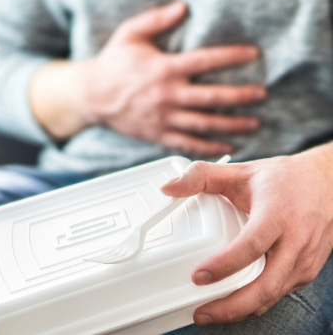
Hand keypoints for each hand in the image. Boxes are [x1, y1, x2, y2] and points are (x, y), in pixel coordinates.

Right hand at [31, 2, 265, 155]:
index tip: (253, 55)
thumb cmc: (113, 63)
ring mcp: (163, 117)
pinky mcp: (158, 134)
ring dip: (231, 125)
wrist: (92, 95)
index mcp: (163, 69)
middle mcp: (166, 95)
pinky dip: (209, 147)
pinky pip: (187, 144)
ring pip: (204, 124)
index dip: (231, 57)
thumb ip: (156, 19)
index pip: (205, 61)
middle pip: (211, 97)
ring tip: (254, 123)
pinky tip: (227, 146)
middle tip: (261, 95)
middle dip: (240, 96)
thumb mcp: (130, 34)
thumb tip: (183, 7)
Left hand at [161, 143, 332, 324]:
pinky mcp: (306, 269)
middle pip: (266, 285)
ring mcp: (304, 259)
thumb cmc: (283, 178)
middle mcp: (295, 241)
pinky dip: (256, 302)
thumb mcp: (240, 172)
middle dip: (232, 306)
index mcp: (277, 214)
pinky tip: (236, 301)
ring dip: (241, 309)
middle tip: (201, 313)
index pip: (251, 245)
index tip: (198, 276)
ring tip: (211, 312)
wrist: (325, 182)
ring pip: (272, 295)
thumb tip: (168, 188)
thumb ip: (201, 177)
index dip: (225, 265)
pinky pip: (280, 292)